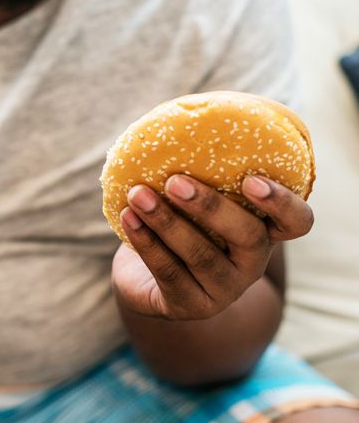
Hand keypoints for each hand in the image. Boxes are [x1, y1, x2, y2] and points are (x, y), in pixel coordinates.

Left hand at [112, 175, 312, 319]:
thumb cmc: (177, 225)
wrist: (146, 280)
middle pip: (247, 236)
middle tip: (174, 181)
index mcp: (263, 232)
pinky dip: (145, 240)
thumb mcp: (193, 201)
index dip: (281, 202)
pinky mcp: (190, 305)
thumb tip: (176, 117)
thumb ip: (199, 171)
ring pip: (200, 255)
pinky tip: (127, 216)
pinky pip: (168, 271)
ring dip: (165, 221)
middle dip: (210, 206)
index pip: (296, 222)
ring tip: (137, 194)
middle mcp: (251, 263)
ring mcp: (223, 290)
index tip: (252, 179)